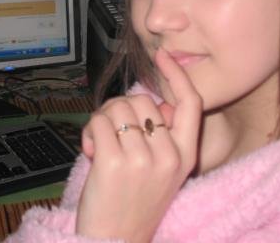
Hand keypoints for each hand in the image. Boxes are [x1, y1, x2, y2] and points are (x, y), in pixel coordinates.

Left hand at [76, 48, 202, 242]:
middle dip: (121, 109)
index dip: (177, 75)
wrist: (116, 240)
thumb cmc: (133, 202)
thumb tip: (159, 103)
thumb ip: (164, 136)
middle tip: (111, 133)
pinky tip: (91, 152)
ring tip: (102, 146)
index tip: (163, 55)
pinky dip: (89, 131)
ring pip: (118, 108)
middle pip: (142, 100)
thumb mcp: (164, 171)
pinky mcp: (115, 161)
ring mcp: (142, 159)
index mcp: (185, 156)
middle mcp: (168, 155)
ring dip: (103, 120)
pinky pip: (99, 121)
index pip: (191, 104)